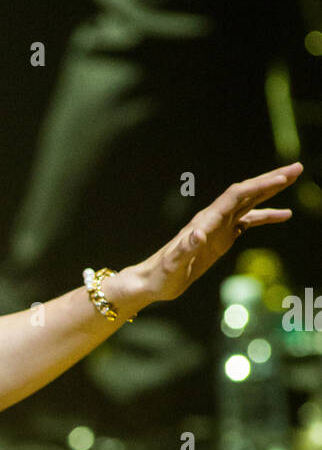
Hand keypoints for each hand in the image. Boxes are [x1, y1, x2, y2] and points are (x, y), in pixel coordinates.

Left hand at [132, 162, 302, 305]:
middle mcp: (214, 218)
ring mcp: (219, 227)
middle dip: (271, 181)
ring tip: (293, 180)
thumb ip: (185, 248)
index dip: (259, 186)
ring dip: (271, 192)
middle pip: (246, 193)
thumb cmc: (162, 274)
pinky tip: (283, 215)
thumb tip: (199, 233)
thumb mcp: (173, 264)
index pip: (236, 196)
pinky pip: (248, 222)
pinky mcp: (222, 238)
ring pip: (249, 203)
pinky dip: (266, 216)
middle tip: (296, 169)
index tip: (281, 179)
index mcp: (206, 221)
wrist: (153, 281)